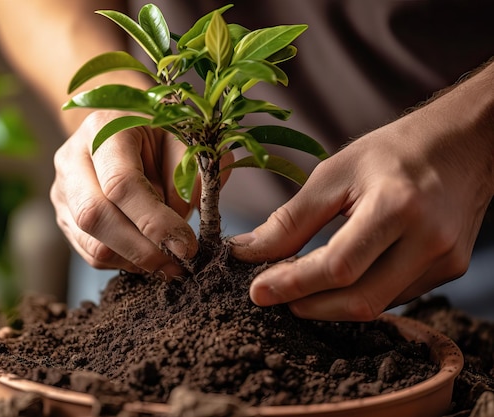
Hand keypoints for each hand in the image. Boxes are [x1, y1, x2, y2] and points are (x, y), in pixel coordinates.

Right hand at [50, 110, 197, 277]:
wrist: (126, 128)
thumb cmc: (160, 133)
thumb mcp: (185, 141)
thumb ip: (188, 179)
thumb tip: (180, 232)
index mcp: (103, 129)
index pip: (121, 184)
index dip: (154, 221)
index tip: (186, 245)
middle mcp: (73, 158)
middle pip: (95, 216)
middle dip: (141, 249)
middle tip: (177, 265)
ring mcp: (63, 189)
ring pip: (91, 242)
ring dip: (134, 260)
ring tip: (167, 262)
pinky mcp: (64, 215)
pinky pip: (90, 252)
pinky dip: (123, 262)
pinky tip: (148, 254)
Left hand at [231, 70, 493, 320]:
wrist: (463, 144)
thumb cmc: (393, 152)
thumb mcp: (334, 174)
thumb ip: (291, 219)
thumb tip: (246, 251)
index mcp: (397, 205)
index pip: (339, 266)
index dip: (293, 284)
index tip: (258, 292)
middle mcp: (429, 239)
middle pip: (360, 299)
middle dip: (309, 306)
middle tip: (275, 295)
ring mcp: (445, 260)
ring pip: (377, 304)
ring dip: (331, 304)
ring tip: (300, 285)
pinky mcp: (451, 270)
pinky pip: (394, 296)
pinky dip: (359, 294)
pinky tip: (337, 280)